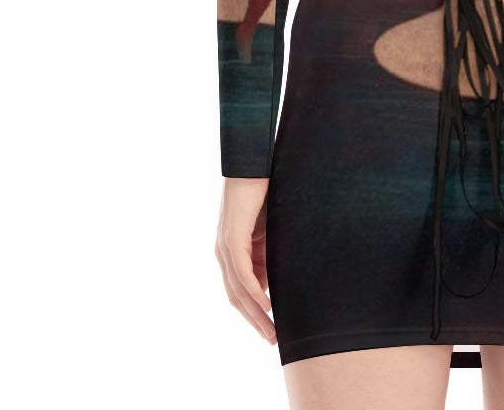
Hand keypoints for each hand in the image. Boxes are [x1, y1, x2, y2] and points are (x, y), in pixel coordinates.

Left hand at [214, 177, 276, 345]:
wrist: (252, 164)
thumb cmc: (263, 191)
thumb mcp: (269, 228)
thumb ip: (270, 250)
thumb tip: (279, 275)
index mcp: (233, 251)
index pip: (241, 290)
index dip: (255, 312)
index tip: (271, 328)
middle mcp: (224, 252)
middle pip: (237, 297)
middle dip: (255, 321)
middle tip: (272, 340)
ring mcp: (225, 247)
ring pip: (238, 290)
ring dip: (255, 314)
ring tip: (271, 331)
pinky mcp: (232, 239)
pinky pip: (242, 274)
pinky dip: (254, 292)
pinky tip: (266, 305)